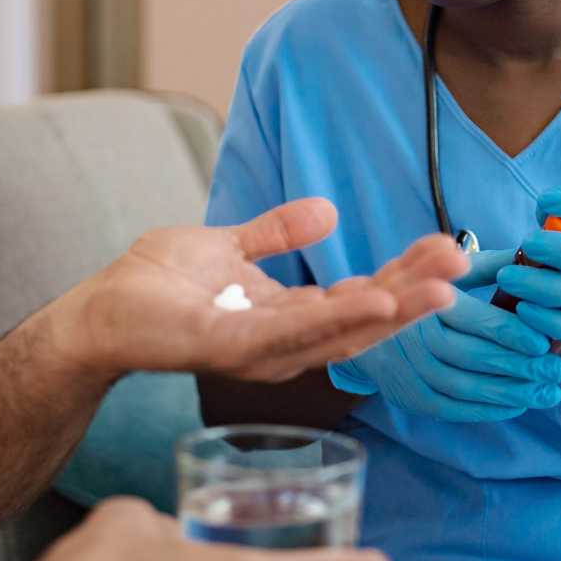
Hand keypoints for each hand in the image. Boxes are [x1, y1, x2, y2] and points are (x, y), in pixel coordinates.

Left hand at [58, 198, 467, 382]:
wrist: (98, 309)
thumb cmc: (157, 284)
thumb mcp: (228, 247)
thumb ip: (275, 233)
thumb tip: (329, 210)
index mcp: (286, 315)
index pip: (357, 295)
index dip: (402, 274)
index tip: (444, 247)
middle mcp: (282, 341)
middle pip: (360, 318)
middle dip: (412, 293)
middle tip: (461, 264)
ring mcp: (257, 349)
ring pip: (338, 331)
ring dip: (391, 310)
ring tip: (439, 287)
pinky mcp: (227, 347)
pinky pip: (290, 333)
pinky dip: (336, 318)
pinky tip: (375, 299)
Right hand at [330, 250, 560, 422]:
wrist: (355, 323)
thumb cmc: (407, 291)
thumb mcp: (438, 266)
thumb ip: (482, 263)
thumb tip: (528, 259)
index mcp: (422, 301)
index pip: (472, 320)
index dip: (510, 333)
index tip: (542, 342)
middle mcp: (411, 338)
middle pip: (472, 357)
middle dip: (519, 366)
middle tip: (556, 370)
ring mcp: (408, 371)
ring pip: (465, 387)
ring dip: (510, 392)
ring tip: (546, 392)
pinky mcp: (408, 396)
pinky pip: (452, 408)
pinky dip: (487, 409)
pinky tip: (516, 404)